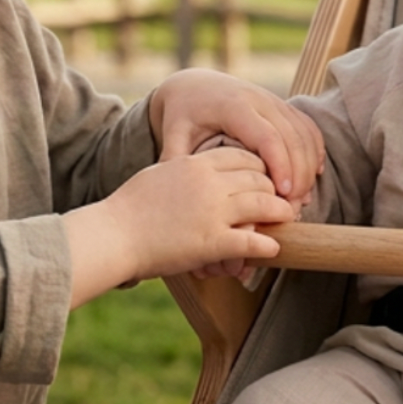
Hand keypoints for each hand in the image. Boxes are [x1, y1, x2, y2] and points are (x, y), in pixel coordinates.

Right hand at [63, 148, 296, 306]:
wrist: (114, 234)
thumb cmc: (129, 206)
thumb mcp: (160, 174)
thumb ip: (183, 170)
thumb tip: (194, 170)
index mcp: (196, 163)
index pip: (242, 155)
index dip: (260, 165)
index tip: (267, 175)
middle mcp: (209, 183)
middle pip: (258, 177)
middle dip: (275, 187)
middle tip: (285, 196)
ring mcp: (213, 212)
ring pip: (262, 204)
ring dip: (280, 211)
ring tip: (288, 217)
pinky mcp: (213, 242)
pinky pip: (251, 241)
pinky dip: (267, 245)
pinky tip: (274, 248)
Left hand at [150, 69, 323, 202]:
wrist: (194, 85)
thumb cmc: (183, 114)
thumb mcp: (173, 134)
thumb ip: (176, 161)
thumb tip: (176, 197)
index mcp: (232, 106)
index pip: (267, 136)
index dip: (279, 165)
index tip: (282, 194)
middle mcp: (258, 100)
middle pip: (292, 137)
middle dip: (298, 174)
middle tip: (293, 207)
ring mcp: (274, 101)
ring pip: (304, 133)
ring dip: (308, 167)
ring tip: (301, 200)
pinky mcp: (283, 106)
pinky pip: (308, 128)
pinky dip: (314, 152)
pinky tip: (311, 177)